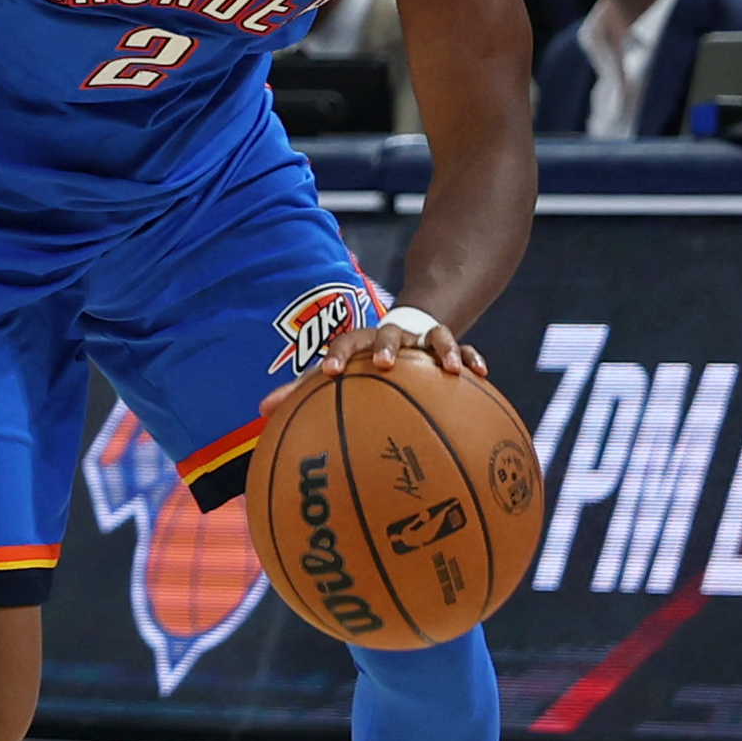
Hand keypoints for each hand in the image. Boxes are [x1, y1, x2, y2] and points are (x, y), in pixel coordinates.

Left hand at [313, 313, 486, 380]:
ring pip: (434, 335)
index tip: (329, 372)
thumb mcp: (339, 371)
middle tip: (384, 364)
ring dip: (442, 349)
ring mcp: (423, 340)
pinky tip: (480, 374)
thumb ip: (302, 390)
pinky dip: (470, 357)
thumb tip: (262, 411)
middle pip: (389, 333)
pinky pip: (463, 348)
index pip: (346, 341)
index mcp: (363, 342)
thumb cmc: (364, 361)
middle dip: (387, 346)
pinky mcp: (449, 346)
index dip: (337, 354)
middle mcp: (393, 336)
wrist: (407, 329)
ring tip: (448, 369)